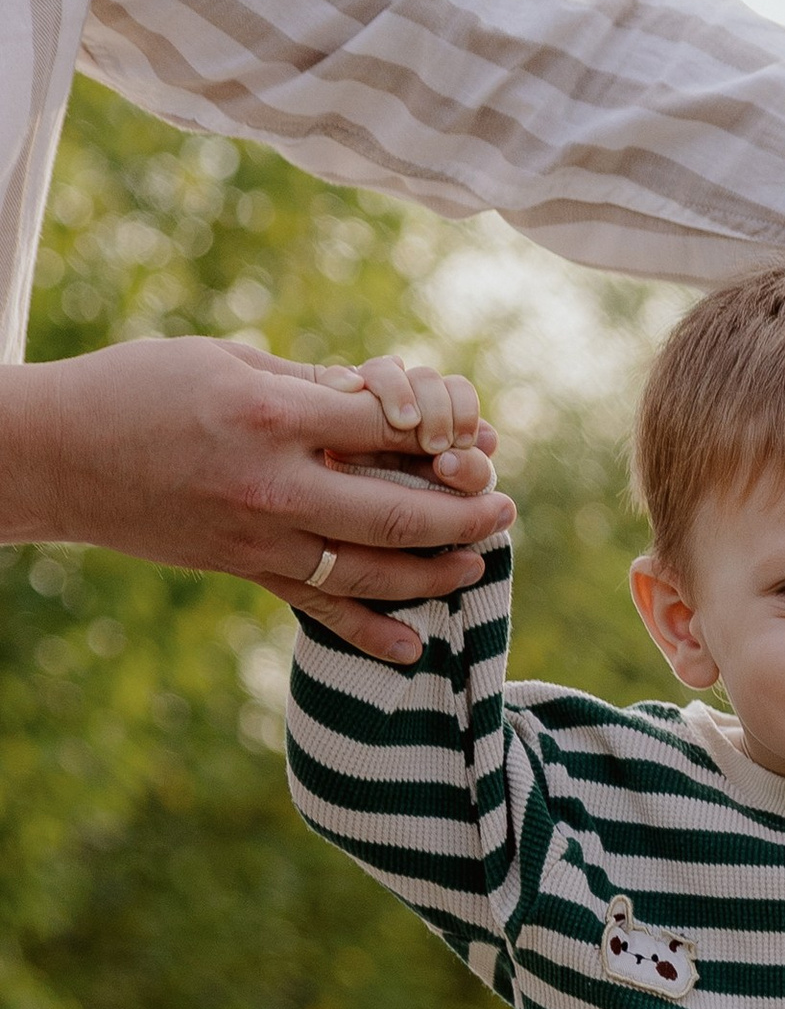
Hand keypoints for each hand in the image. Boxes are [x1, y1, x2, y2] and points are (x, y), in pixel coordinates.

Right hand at [0, 335, 513, 665]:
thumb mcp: (226, 360)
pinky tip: (414, 649)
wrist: (55, 456)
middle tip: (505, 508)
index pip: (387, 427)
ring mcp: (257, 537)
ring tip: (479, 563)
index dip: (445, 430)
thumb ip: (310, 384)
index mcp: (271, 413)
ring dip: (435, 572)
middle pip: (395, 512)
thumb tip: (384, 397)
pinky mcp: (241, 569)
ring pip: (368, 570)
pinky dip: (368, 632)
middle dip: (464, 513)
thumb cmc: (137, 388)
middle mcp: (272, 484)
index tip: (478, 435)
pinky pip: (317, 607)